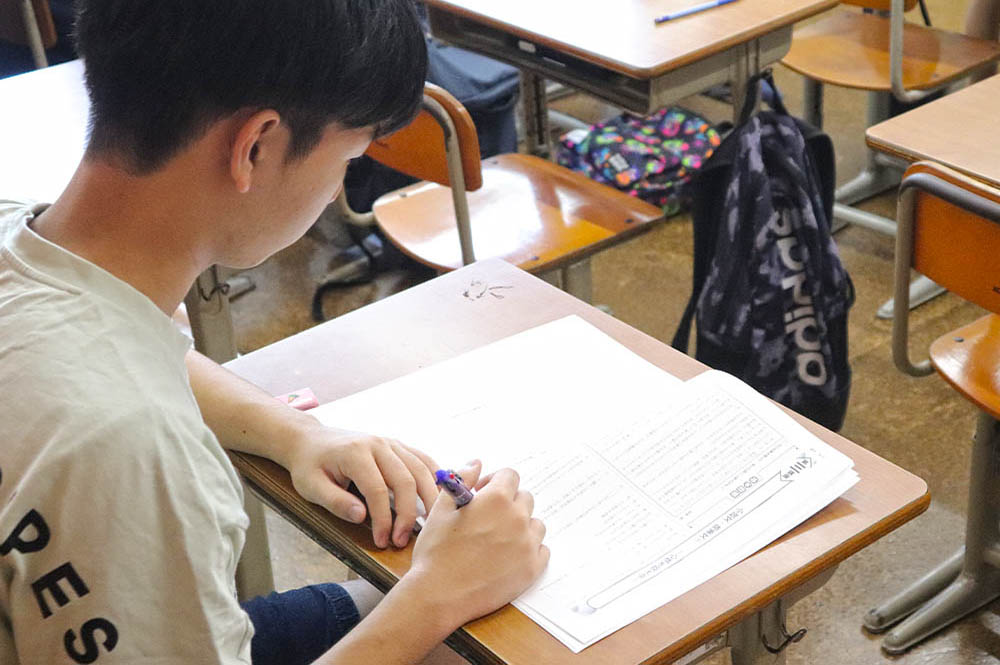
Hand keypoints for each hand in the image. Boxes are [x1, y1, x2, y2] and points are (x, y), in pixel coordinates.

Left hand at [284, 422, 438, 547]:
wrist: (310, 440)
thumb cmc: (309, 465)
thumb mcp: (311, 487)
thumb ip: (335, 502)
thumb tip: (362, 517)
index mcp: (356, 453)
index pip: (377, 490)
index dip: (383, 519)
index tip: (382, 541)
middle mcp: (378, 444)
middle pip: (405, 480)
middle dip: (407, 514)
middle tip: (401, 541)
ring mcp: (391, 442)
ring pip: (420, 469)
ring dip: (428, 499)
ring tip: (429, 525)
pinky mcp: (398, 446)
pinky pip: (423, 460)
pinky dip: (434, 478)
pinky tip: (438, 497)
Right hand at [405, 464, 549, 627]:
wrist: (439, 595)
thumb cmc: (436, 552)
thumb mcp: (441, 509)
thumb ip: (461, 480)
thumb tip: (476, 463)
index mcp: (496, 499)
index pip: (510, 476)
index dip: (495, 482)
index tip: (483, 495)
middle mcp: (517, 518)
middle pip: (525, 498)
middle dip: (508, 503)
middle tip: (488, 520)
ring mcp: (527, 545)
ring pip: (535, 523)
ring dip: (520, 526)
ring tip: (497, 540)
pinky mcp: (532, 569)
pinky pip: (541, 550)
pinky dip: (529, 550)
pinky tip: (508, 557)